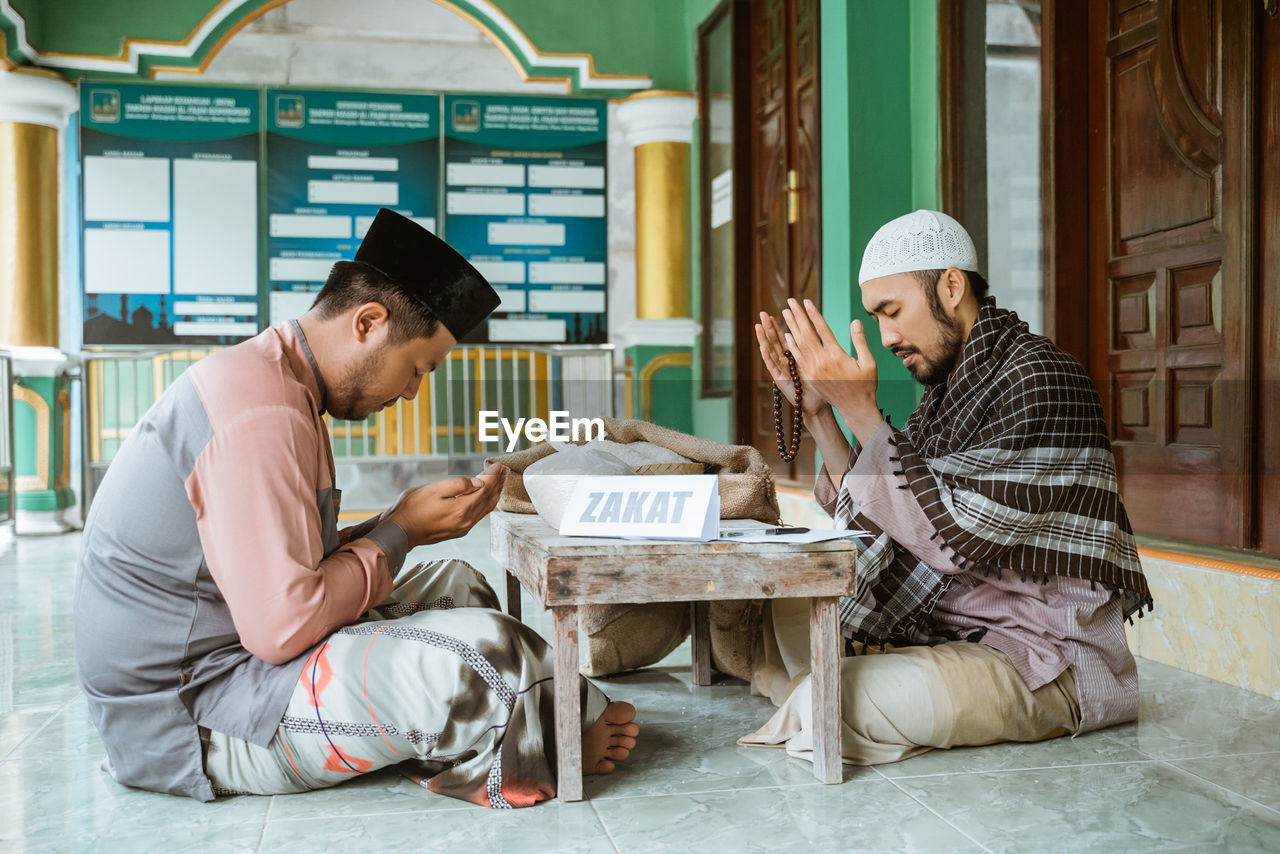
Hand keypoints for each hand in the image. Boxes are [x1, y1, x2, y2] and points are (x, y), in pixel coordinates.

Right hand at [385, 461, 508, 547]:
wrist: (399, 532)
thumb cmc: (411, 509)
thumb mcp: (433, 490)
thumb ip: (458, 485)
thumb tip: (479, 482)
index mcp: (461, 509)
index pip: (485, 489)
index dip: (494, 475)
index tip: (500, 464)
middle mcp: (466, 521)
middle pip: (489, 499)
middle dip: (498, 483)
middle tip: (505, 470)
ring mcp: (463, 528)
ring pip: (486, 508)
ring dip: (495, 493)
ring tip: (501, 481)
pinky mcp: (458, 531)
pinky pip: (479, 515)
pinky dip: (486, 503)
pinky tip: (487, 498)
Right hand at [755, 310, 829, 417]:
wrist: (818, 405)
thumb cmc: (821, 385)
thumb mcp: (818, 363)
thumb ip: (814, 350)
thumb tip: (820, 334)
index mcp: (794, 356)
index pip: (785, 337)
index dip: (781, 325)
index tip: (778, 312)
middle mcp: (785, 362)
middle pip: (775, 341)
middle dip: (769, 327)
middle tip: (763, 313)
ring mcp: (780, 371)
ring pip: (770, 351)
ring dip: (763, 338)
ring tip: (758, 325)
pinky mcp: (780, 381)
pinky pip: (773, 367)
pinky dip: (767, 357)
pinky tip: (763, 346)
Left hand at [780, 299, 880, 435]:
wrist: (855, 408)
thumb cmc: (866, 385)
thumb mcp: (869, 363)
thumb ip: (861, 341)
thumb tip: (855, 322)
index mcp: (837, 356)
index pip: (822, 329)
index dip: (813, 314)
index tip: (806, 301)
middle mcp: (822, 362)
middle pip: (806, 334)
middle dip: (798, 316)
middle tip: (790, 301)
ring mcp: (813, 370)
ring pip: (799, 344)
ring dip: (791, 327)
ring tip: (785, 312)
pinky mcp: (810, 377)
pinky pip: (797, 358)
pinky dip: (792, 346)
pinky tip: (786, 335)